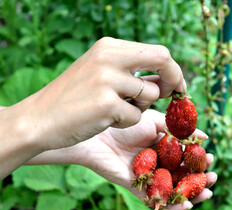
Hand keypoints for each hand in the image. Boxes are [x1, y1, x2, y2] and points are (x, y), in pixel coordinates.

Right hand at [23, 37, 185, 150]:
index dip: (172, 70)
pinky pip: (135, 116)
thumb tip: (168, 78)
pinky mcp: (105, 103)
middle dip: (174, 79)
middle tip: (171, 96)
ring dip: (140, 108)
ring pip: (151, 94)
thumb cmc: (74, 99)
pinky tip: (104, 120)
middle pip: (163, 59)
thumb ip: (131, 72)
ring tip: (116, 111)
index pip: (157, 51)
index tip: (176, 86)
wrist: (38, 119)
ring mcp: (107, 79)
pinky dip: (125, 122)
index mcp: (109, 47)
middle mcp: (109, 57)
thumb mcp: (100, 74)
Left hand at [72, 109, 216, 209]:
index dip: (200, 160)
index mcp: (164, 148)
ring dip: (193, 196)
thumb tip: (205, 136)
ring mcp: (150, 178)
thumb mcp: (155, 120)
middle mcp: (159, 164)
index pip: (186, 158)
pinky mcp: (139, 189)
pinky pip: (158, 202)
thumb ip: (179, 130)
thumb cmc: (126, 124)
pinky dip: (172, 208)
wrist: (100, 136)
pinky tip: (186, 205)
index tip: (211, 158)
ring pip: (175, 191)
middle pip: (184, 176)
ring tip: (207, 193)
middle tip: (213, 177)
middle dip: (201, 179)